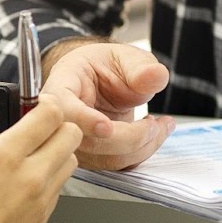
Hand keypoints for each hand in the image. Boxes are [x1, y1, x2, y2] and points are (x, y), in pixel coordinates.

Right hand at [0, 95, 81, 222]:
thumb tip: (3, 140)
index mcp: (4, 157)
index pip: (50, 115)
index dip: (46, 105)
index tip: (38, 107)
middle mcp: (30, 176)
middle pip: (71, 135)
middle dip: (58, 126)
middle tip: (40, 130)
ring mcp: (41, 200)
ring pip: (71, 162)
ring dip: (57, 153)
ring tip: (33, 159)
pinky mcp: (43, 218)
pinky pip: (58, 188)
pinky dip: (48, 180)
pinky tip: (24, 186)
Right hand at [41, 40, 173, 169]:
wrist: (100, 81)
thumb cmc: (105, 67)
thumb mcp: (125, 57)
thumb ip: (140, 66)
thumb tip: (155, 75)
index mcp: (62, 85)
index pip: (62, 108)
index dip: (82, 119)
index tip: (105, 126)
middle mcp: (63, 119)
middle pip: (86, 141)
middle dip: (129, 137)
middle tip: (154, 122)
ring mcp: (74, 142)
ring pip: (105, 159)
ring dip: (141, 147)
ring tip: (159, 125)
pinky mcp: (91, 157)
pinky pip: (116, 166)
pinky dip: (141, 153)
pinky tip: (151, 134)